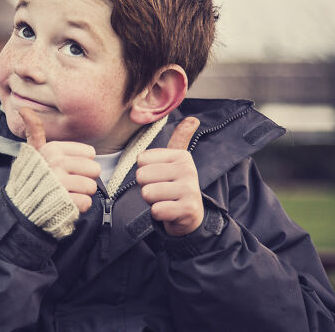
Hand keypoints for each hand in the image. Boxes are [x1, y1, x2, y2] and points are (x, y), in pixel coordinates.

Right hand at [19, 107, 99, 212]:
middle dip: (85, 179)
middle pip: (94, 169)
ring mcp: (60, 183)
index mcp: (53, 149)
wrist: (21, 208)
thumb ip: (34, 130)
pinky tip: (66, 203)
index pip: (90, 153)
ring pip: (91, 187)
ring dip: (81, 193)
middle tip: (69, 182)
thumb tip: (23, 109)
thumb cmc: (32, 177)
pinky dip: (78, 206)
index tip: (66, 168)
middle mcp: (56, 163)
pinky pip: (86, 202)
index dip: (81, 163)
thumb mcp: (33, 152)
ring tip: (67, 193)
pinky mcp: (64, 201)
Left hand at [136, 117, 201, 235]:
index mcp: (181, 156)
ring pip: (147, 193)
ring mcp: (190, 189)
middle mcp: (188, 169)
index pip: (141, 160)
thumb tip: (193, 119)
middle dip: (147, 188)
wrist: (191, 216)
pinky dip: (158, 214)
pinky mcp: (188, 209)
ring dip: (152, 201)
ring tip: (166, 200)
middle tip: (162, 192)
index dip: (146, 172)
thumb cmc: (176, 186)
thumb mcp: (176, 161)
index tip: (161, 178)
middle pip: (142, 176)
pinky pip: (156, 210)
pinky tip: (170, 212)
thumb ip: (180, 139)